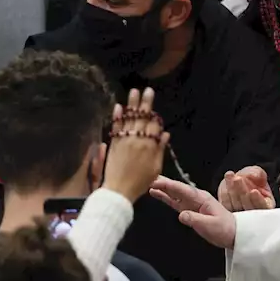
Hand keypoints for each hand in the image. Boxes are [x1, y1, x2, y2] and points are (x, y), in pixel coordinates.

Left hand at [102, 87, 168, 201]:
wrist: (120, 190)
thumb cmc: (141, 182)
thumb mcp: (156, 168)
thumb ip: (160, 150)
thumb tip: (165, 134)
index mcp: (150, 146)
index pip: (154, 125)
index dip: (156, 115)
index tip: (156, 106)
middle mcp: (137, 140)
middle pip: (143, 118)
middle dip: (146, 103)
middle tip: (147, 90)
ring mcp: (124, 140)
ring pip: (129, 118)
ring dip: (132, 104)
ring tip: (134, 91)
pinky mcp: (114, 143)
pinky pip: (116, 126)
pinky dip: (117, 116)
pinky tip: (118, 107)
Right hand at [150, 177, 236, 248]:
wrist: (233, 233)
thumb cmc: (224, 229)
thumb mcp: (210, 226)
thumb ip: (195, 219)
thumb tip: (181, 215)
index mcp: (201, 198)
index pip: (182, 189)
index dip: (168, 185)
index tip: (155, 181)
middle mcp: (195, 197)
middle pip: (176, 188)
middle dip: (162, 182)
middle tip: (146, 177)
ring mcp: (191, 202)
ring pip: (173, 193)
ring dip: (161, 188)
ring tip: (147, 182)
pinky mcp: (189, 209)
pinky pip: (174, 201)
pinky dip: (165, 196)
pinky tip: (156, 193)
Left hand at [219, 166, 274, 211]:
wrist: (237, 180)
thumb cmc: (249, 177)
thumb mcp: (256, 172)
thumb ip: (257, 173)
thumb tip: (254, 176)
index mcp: (265, 205)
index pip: (262, 206)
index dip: (257, 199)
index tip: (254, 191)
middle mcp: (253, 212)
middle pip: (248, 206)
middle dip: (243, 191)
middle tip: (238, 179)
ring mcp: (239, 213)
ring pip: (236, 206)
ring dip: (233, 190)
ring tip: (231, 177)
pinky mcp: (228, 210)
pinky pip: (226, 205)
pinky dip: (225, 194)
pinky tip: (225, 183)